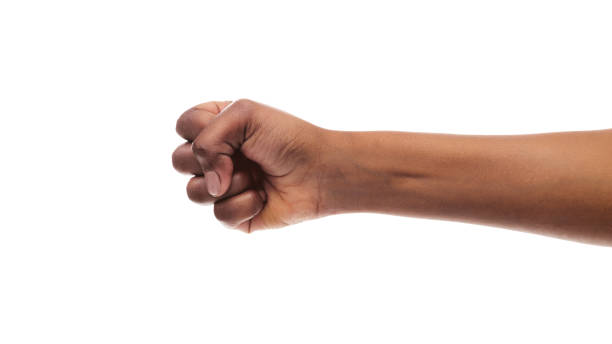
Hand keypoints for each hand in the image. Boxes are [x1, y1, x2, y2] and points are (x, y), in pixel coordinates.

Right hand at [172, 99, 328, 231]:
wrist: (319, 171)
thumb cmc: (286, 138)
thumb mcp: (243, 116)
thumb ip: (208, 139)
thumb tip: (210, 185)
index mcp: (217, 128)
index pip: (183, 126)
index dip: (200, 129)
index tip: (232, 129)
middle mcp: (217, 157)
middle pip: (178, 160)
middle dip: (208, 159)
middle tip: (240, 156)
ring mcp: (223, 187)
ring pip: (193, 192)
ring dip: (229, 183)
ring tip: (255, 177)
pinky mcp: (234, 215)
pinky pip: (219, 215)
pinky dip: (244, 205)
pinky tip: (263, 197)